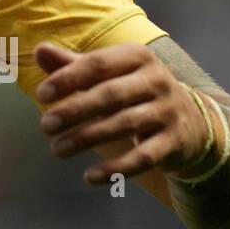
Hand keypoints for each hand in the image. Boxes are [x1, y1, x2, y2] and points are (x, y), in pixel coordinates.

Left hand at [34, 42, 211, 184]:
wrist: (190, 120)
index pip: (97, 64)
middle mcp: (156, 79)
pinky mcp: (175, 141)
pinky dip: (116, 169)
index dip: (68, 78)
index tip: (41, 95)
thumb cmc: (132, 91)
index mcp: (137, 56)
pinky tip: (90, 177)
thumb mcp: (108, 73)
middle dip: (74, 110)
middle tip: (44, 126)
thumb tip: (39, 51)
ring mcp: (168, 111)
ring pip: (124, 125)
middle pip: (110, 95)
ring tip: (57, 149)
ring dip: (87, 138)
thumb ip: (72, 65)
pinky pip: (144, 157)